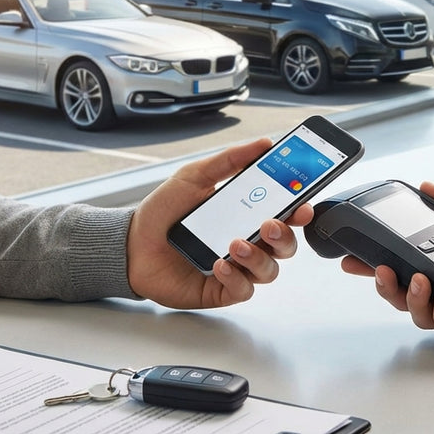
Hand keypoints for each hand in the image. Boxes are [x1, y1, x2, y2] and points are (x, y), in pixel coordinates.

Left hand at [127, 138, 308, 308]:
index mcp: (247, 216)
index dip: (299, 211)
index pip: (285, 215)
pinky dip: (237, 277)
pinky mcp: (221, 290)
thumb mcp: (194, 177)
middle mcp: (247, 243)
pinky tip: (220, 264)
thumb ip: (229, 160)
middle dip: (284, 235)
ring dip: (259, 257)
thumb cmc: (163, 213)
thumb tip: (263, 143)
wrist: (131, 244)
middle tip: (270, 224)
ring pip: (269, 270)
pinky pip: (243, 290)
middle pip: (285, 245)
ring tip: (236, 244)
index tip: (302, 204)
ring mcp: (237, 268)